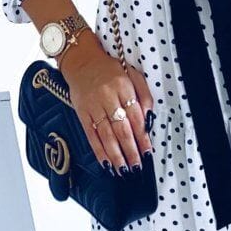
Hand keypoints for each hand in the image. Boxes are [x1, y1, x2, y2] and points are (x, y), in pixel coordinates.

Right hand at [58, 32, 155, 174]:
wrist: (82, 60)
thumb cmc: (110, 70)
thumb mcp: (132, 74)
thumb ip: (144, 95)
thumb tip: (149, 119)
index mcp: (124, 86)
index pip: (136, 116)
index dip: (142, 136)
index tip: (147, 151)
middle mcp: (108, 96)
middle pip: (121, 128)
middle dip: (130, 150)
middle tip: (136, 165)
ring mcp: (93, 105)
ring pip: (106, 134)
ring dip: (116, 154)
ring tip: (123, 169)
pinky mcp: (81, 111)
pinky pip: (91, 134)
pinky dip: (98, 150)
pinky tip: (105, 162)